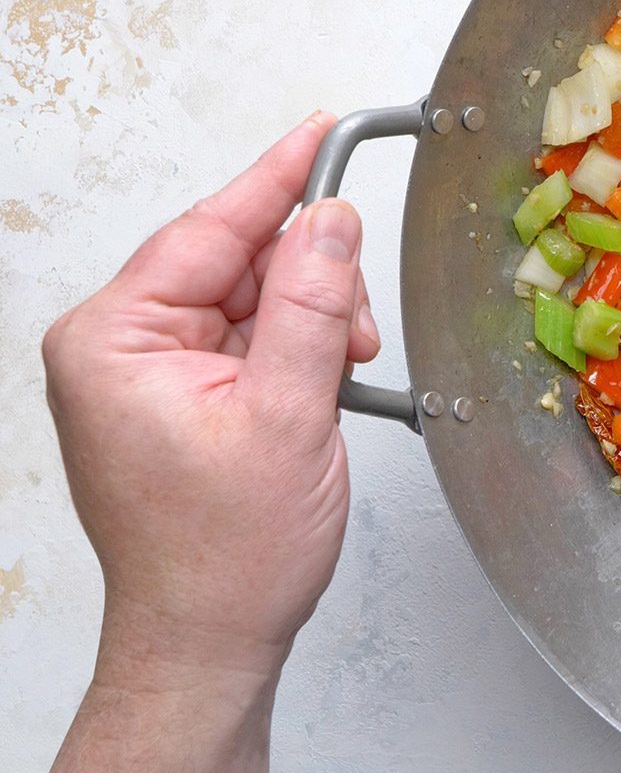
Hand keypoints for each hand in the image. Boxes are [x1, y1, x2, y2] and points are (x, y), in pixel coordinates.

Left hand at [41, 113, 376, 681]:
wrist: (210, 641)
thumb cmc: (225, 555)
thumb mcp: (288, 416)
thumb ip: (313, 307)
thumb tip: (331, 221)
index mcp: (113, 340)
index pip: (207, 230)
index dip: (276, 179)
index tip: (322, 131)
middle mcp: (117, 347)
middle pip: (236, 262)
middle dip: (311, 284)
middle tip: (354, 331)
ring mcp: (145, 373)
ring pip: (253, 299)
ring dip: (312, 324)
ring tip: (340, 378)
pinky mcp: (177, 396)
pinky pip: (251, 339)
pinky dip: (298, 352)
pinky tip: (323, 387)